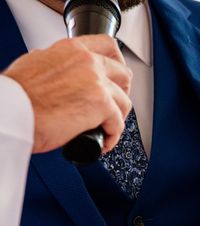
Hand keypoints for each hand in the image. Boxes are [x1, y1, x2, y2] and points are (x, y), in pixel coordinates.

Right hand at [2, 34, 132, 153]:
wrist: (11, 112)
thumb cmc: (18, 96)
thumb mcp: (36, 64)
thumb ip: (58, 64)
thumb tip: (66, 73)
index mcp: (72, 49)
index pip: (108, 46)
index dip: (117, 63)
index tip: (117, 76)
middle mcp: (87, 62)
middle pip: (124, 74)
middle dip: (122, 93)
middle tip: (114, 106)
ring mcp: (96, 82)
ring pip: (124, 102)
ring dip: (117, 118)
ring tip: (105, 128)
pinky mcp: (101, 105)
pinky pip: (118, 124)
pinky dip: (112, 137)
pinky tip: (102, 142)